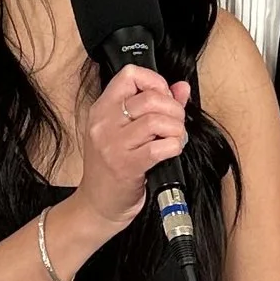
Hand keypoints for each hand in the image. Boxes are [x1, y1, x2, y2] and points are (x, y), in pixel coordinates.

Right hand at [74, 61, 190, 234]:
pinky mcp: (126, 166)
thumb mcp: (125, 132)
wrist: (97, 205)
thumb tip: (182, 88)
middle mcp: (104, 124)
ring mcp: (113, 145)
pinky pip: (161, 146)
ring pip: (158, 120)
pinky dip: (174, 146)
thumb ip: (154, 106)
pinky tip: (171, 151)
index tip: (164, 97)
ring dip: (176, 129)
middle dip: (174, 109)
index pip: (130, 75)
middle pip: (150, 97)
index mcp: (101, 109)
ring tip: (174, 138)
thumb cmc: (111, 168)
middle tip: (176, 123)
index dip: (155, 82)